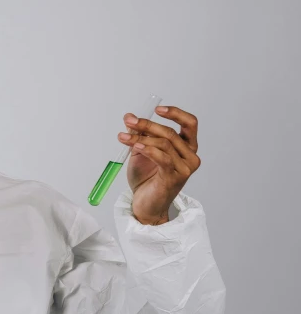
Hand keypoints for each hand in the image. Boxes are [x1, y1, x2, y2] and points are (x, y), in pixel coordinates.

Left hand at [117, 106, 200, 224]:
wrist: (145, 204)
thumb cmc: (146, 179)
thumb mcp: (140, 151)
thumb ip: (139, 134)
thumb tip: (129, 117)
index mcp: (186, 147)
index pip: (190, 124)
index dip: (175, 113)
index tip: (156, 109)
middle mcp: (190, 156)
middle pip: (170, 133)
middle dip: (147, 125)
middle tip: (129, 121)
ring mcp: (185, 168)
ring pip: (164, 144)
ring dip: (140, 137)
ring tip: (122, 137)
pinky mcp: (175, 178)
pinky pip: (162, 158)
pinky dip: (147, 149)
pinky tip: (135, 145)